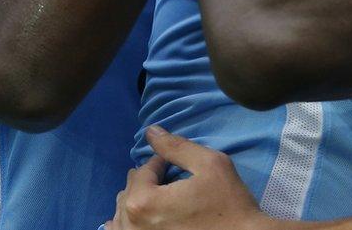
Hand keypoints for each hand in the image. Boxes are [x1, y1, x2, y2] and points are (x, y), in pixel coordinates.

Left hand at [107, 126, 276, 229]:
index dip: (162, 162)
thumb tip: (151, 131)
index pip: (143, 172)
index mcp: (143, 201)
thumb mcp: (210, 165)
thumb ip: (177, 147)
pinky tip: (144, 217)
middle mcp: (131, 224)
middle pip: (129, 191)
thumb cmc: (228, 203)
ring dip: (138, 200)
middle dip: (148, 181)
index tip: (179, 164)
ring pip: (123, 213)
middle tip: (171, 180)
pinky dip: (128, 222)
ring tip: (160, 197)